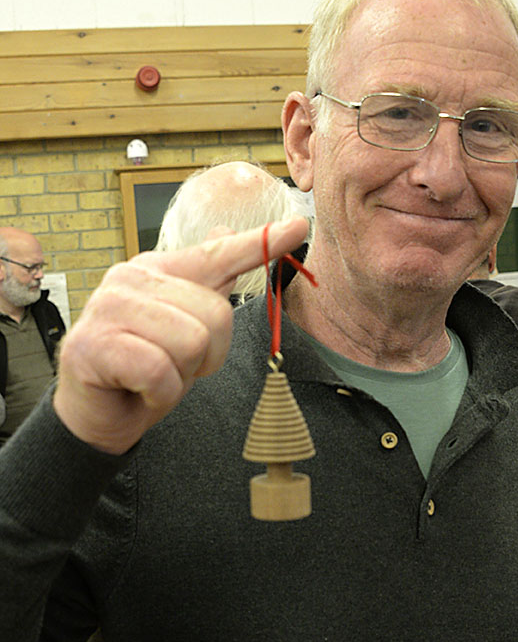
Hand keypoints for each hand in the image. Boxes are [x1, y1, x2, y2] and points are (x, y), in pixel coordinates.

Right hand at [53, 217, 307, 454]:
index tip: (300, 226)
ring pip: (192, 342)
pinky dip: (160, 393)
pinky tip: (139, 390)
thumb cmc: (144, 368)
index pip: (217, 254)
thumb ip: (206, 283)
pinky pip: (160, 371)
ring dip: (182, 375)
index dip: (261, 243)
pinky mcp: (93, 345)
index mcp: (158, 269)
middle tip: (174, 366)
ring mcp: (108, 308)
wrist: (98, 415)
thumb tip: (225, 231)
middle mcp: (130, 277)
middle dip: (206, 355)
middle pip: (216, 313)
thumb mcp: (186, 327)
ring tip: (155, 377)